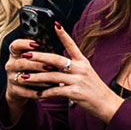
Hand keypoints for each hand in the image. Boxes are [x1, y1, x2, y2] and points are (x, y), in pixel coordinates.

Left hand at [9, 26, 123, 125]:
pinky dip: (45, 93)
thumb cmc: (94, 90)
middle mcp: (81, 68)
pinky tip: (36, 94)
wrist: (107, 104)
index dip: (63, 35)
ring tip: (23, 77)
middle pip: (56, 59)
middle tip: (25, 55)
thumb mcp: (85, 75)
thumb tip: (56, 69)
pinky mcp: (75, 93)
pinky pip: (56, 91)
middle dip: (39, 57)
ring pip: (52, 76)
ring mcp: (78, 80)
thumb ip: (71, 70)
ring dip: (36, 77)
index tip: (55, 24)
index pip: (72, 45)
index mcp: (83, 62)